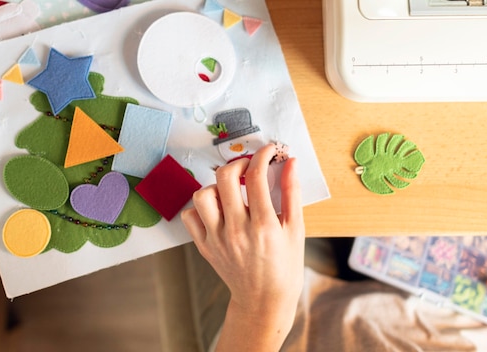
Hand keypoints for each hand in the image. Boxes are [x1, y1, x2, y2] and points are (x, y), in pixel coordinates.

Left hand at [181, 144, 304, 350]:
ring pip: (202, 195)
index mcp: (263, 225)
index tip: (268, 151)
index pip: (256, 175)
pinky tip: (218, 209)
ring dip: (216, 185)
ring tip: (231, 190)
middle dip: (238, 163)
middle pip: (225, 178)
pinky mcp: (204, 246)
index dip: (262, 155)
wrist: (265, 299)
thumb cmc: (285, 265)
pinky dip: (201, 207)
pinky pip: (190, 217)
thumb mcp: (296, 229)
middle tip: (248, 167)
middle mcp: (236, 230)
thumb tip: (289, 162)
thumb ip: (291, 193)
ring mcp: (217, 239)